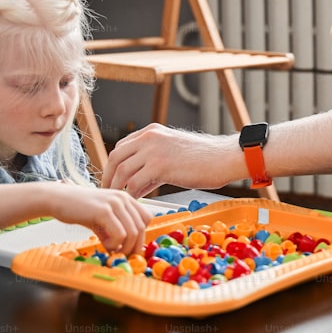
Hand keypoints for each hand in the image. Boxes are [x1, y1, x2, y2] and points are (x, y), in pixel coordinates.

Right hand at [44, 182, 151, 253]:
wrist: (57, 199)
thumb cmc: (78, 208)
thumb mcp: (102, 217)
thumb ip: (116, 228)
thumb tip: (126, 248)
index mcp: (125, 198)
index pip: (146, 218)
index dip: (140, 235)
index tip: (130, 247)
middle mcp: (123, 198)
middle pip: (141, 227)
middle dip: (133, 246)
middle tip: (121, 254)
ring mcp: (114, 203)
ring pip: (133, 232)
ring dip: (124, 247)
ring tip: (111, 250)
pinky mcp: (104, 211)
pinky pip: (120, 234)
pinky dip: (114, 245)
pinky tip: (103, 244)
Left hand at [101, 123, 238, 194]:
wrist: (223, 158)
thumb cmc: (204, 158)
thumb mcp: (172, 152)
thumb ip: (153, 162)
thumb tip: (137, 182)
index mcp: (152, 132)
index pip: (121, 146)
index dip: (113, 164)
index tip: (111, 178)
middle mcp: (149, 137)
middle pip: (116, 156)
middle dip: (109, 176)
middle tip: (108, 191)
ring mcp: (153, 150)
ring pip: (123, 171)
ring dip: (118, 187)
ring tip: (121, 200)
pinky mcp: (160, 166)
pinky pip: (136, 183)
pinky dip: (133, 194)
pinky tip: (136, 200)